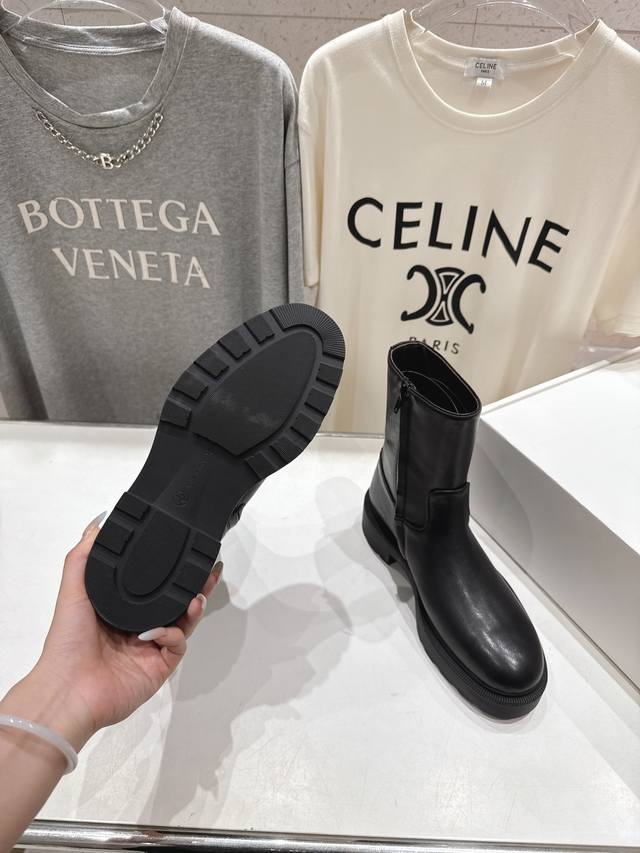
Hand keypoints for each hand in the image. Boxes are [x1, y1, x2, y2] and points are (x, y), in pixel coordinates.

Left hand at [9, 516, 222, 750]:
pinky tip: (162, 631)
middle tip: (211, 570)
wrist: (69, 689)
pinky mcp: (160, 666)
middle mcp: (138, 626)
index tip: (186, 549)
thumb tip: (99, 521)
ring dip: (193, 606)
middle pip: (175, 600)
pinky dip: (173, 633)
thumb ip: (84, 554)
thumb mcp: (73, 590)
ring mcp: (151, 647)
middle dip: (194, 585)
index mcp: (119, 608)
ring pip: (183, 621)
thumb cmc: (66, 642)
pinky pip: (178, 644)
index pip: (153, 583)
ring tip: (197, 595)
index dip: (170, 568)